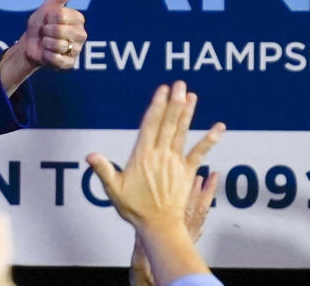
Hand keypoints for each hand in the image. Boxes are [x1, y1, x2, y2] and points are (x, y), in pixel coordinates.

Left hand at [0, 0, 86, 93]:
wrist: (30, 44)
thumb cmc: (41, 23)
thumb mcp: (51, 5)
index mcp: (79, 19)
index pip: (60, 16)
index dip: (49, 18)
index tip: (48, 19)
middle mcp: (81, 35)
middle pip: (59, 31)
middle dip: (46, 31)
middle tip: (46, 32)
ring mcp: (77, 50)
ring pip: (57, 46)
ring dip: (45, 44)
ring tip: (47, 43)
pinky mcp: (69, 64)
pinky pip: (56, 59)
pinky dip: (46, 57)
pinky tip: (47, 54)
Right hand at [86, 81, 224, 284]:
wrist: (159, 226)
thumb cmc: (134, 208)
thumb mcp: (113, 189)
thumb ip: (103, 170)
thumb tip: (90, 155)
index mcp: (142, 155)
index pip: (151, 124)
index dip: (157, 105)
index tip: (162, 90)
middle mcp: (161, 154)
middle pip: (168, 123)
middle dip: (174, 102)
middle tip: (179, 84)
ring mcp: (176, 162)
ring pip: (182, 132)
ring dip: (188, 113)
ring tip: (192, 95)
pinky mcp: (187, 172)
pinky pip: (199, 152)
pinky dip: (210, 139)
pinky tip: (219, 127)